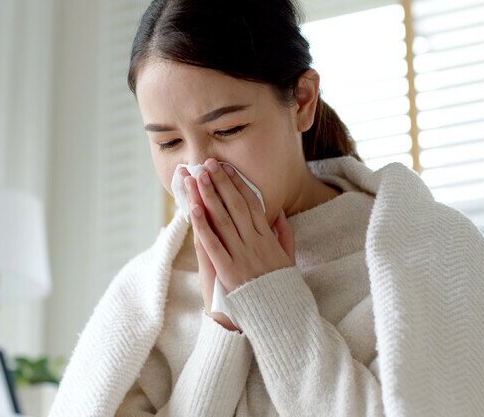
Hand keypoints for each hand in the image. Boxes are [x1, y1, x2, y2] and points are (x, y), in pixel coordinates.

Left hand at [180, 158, 295, 329]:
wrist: (282, 317)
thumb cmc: (283, 289)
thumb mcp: (289, 259)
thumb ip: (285, 236)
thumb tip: (279, 215)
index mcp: (268, 239)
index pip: (251, 204)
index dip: (237, 185)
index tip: (226, 169)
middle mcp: (255, 243)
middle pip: (234, 206)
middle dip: (220, 183)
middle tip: (207, 164)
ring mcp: (242, 256)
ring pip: (223, 220)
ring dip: (208, 197)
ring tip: (197, 178)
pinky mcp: (229, 272)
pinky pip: (214, 245)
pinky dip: (203, 226)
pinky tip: (194, 209)